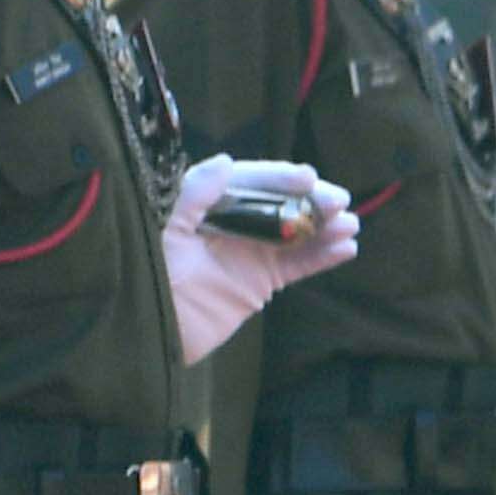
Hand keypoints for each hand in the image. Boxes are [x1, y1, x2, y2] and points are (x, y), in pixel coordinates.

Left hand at [160, 156, 361, 361]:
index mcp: (204, 204)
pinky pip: (297, 265)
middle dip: (311, 201)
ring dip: (325, 227)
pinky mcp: (259, 282)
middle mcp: (230, 223)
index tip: (306, 177)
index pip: (248, 182)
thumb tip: (225, 162)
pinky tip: (347, 248)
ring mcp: (248, 252)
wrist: (146, 333)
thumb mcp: (162, 231)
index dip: (278, 178)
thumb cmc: (145, 275)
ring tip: (349, 225)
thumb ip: (192, 196)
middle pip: (279, 204)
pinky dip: (323, 257)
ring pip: (295, 233)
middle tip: (338, 202)